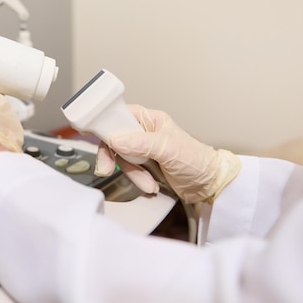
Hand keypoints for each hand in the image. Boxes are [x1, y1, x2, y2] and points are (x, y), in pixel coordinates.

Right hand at [95, 105, 240, 203]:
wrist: (209, 186)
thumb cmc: (197, 161)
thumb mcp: (168, 149)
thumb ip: (141, 143)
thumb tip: (115, 139)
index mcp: (150, 120)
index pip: (119, 115)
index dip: (106, 124)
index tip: (93, 135)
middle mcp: (143, 133)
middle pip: (115, 140)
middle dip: (113, 157)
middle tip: (107, 169)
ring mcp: (143, 151)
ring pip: (121, 159)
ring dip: (132, 174)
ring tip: (148, 183)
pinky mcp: (144, 167)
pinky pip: (129, 172)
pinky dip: (137, 180)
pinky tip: (151, 185)